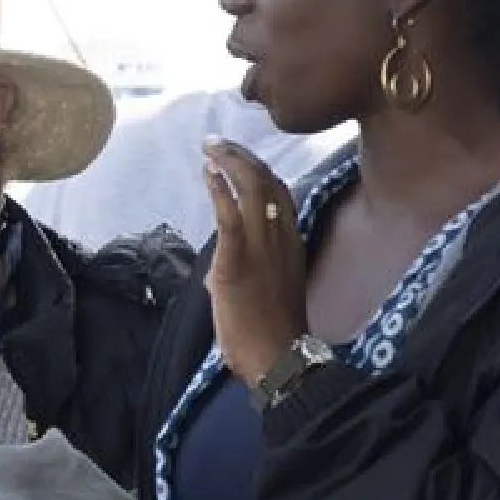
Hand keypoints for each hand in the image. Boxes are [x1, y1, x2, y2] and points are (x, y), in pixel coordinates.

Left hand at [203, 137, 309, 384]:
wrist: (278, 356)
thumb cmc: (270, 332)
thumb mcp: (267, 291)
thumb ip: (246, 271)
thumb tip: (217, 270)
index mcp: (291, 243)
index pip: (281, 194)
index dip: (259, 170)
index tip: (239, 157)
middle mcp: (281, 238)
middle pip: (268, 182)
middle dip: (241, 157)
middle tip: (218, 143)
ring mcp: (261, 248)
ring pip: (252, 190)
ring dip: (229, 163)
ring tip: (211, 149)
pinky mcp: (237, 261)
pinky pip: (231, 216)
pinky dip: (219, 190)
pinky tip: (208, 173)